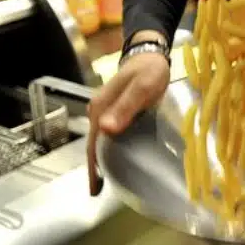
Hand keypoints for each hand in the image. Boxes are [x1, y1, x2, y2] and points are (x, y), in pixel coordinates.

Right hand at [85, 50, 169, 194]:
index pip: (93, 143)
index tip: (95, 187)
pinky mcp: (115, 111)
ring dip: (102, 159)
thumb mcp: (141, 87)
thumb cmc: (148, 70)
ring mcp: (105, 111)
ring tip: (107, 180)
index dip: (93, 166)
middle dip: (95, 167)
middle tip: (98, 190)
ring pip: (100, 140)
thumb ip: (125, 107)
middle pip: (93, 144)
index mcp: (100, 108)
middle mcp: (98, 111)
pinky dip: (110, 149)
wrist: (151, 55)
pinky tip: (117, 159)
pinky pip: (109, 135)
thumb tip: (105, 130)